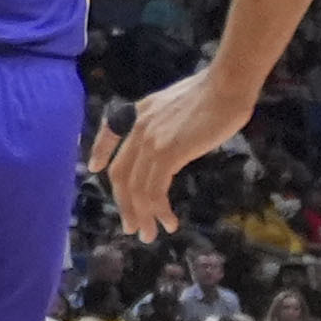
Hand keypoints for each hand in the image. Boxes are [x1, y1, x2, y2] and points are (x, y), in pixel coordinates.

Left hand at [87, 66, 254, 240]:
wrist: (225, 86)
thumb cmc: (212, 95)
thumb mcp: (175, 104)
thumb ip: (165, 122)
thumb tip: (169, 141)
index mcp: (138, 111)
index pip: (108, 133)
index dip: (99, 152)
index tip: (94, 168)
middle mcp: (137, 127)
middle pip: (120, 173)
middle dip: (124, 204)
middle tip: (133, 227)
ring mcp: (150, 140)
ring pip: (135, 187)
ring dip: (142, 215)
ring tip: (150, 234)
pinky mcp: (168, 151)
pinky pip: (154, 188)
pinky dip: (158, 209)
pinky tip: (168, 221)